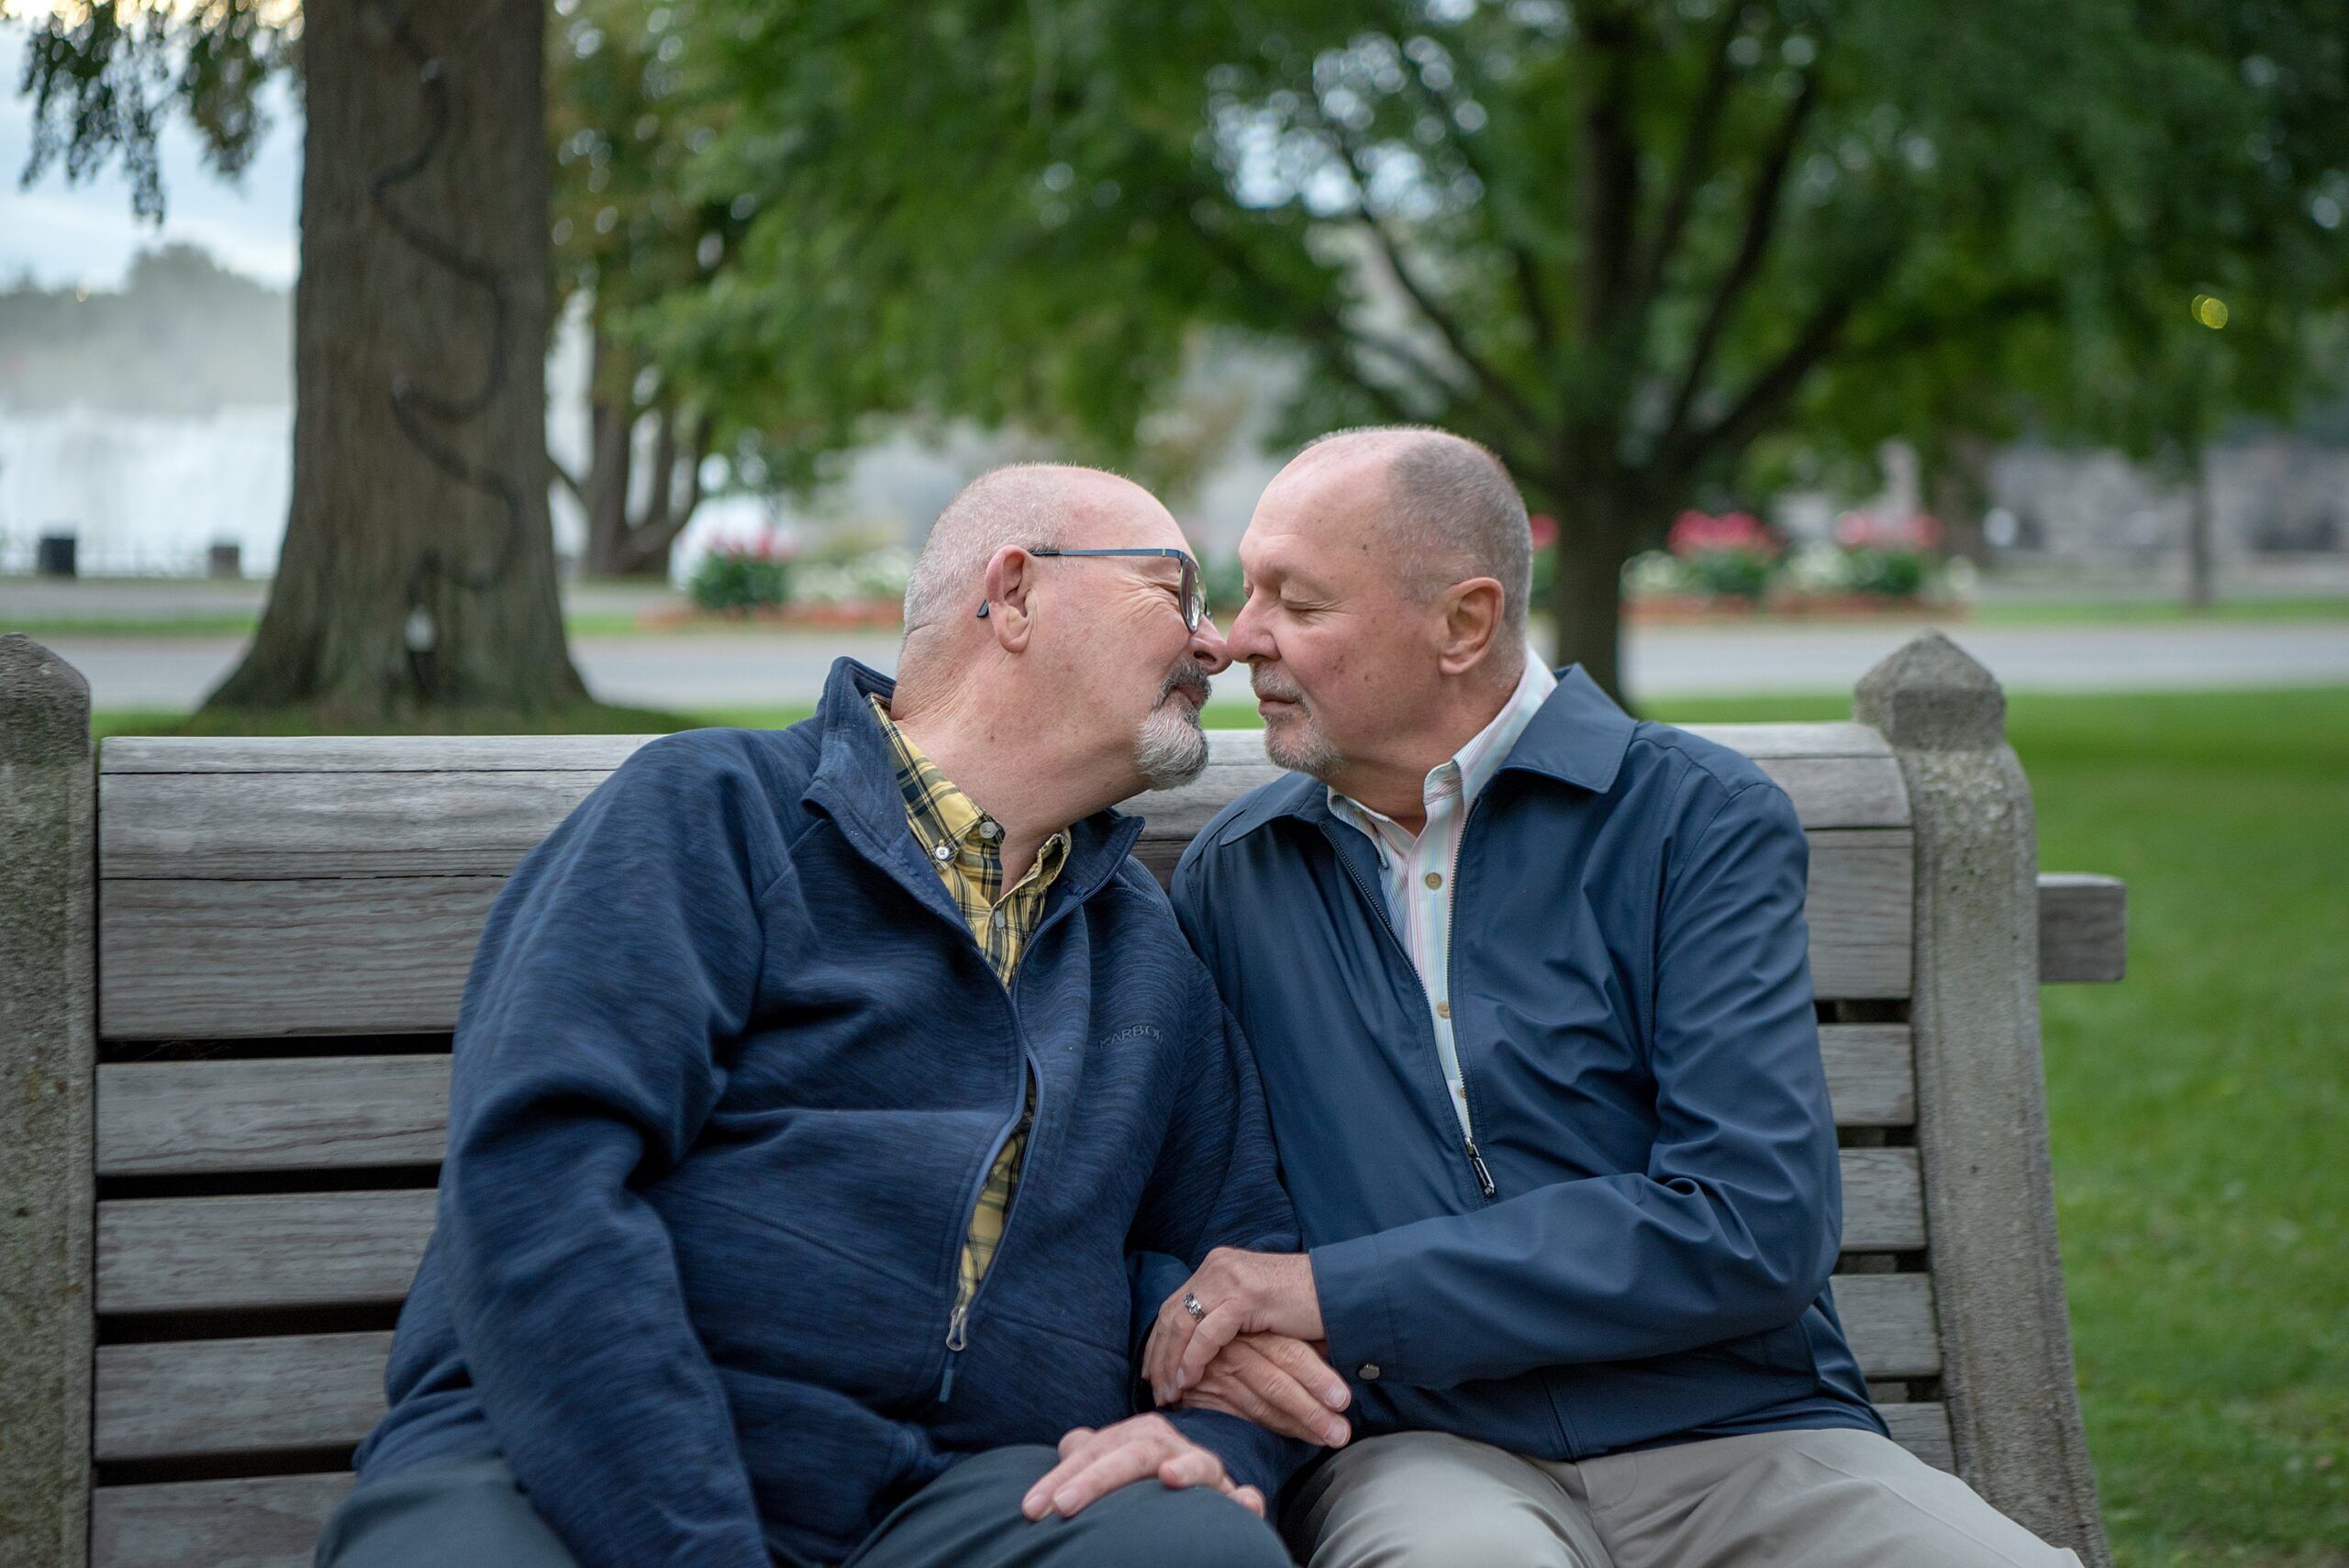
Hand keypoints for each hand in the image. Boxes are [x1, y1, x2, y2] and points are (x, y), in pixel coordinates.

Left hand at [1018, 1413, 1264, 1521]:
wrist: (1190, 1508)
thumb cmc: (1139, 1487)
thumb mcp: (1114, 1466)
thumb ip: (1089, 1454)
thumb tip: (1069, 1443)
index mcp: (1140, 1438)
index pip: (1097, 1449)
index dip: (1061, 1477)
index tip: (1030, 1510)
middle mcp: (1172, 1448)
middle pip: (1136, 1452)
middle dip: (1097, 1477)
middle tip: (1060, 1507)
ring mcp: (1206, 1473)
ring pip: (1197, 1463)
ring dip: (1185, 1468)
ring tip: (1167, 1477)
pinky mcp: (1231, 1500)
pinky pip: (1245, 1497)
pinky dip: (1246, 1499)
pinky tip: (1245, 1504)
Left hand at [1143, 1247, 1324, 1406]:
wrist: (1341, 1291)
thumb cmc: (1303, 1307)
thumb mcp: (1254, 1308)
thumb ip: (1226, 1317)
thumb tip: (1198, 1351)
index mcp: (1217, 1267)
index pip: (1175, 1304)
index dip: (1159, 1340)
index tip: (1150, 1370)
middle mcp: (1217, 1267)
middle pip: (1172, 1313)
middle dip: (1158, 1355)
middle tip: (1154, 1388)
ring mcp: (1230, 1278)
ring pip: (1183, 1323)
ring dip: (1171, 1362)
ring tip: (1169, 1392)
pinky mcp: (1245, 1296)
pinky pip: (1208, 1333)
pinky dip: (1193, 1359)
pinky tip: (1189, 1380)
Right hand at [1174, 1331, 1351, 1447]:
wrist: (1183, 1346)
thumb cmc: (1237, 1333)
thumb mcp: (1263, 1325)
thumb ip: (1294, 1337)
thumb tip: (1335, 1345)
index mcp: (1251, 1326)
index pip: (1289, 1353)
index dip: (1317, 1377)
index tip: (1343, 1400)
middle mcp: (1232, 1350)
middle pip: (1276, 1383)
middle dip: (1311, 1410)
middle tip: (1340, 1433)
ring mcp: (1217, 1376)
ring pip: (1262, 1406)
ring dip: (1299, 1425)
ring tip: (1330, 1438)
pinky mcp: (1205, 1398)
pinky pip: (1244, 1419)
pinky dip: (1274, 1430)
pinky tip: (1300, 1437)